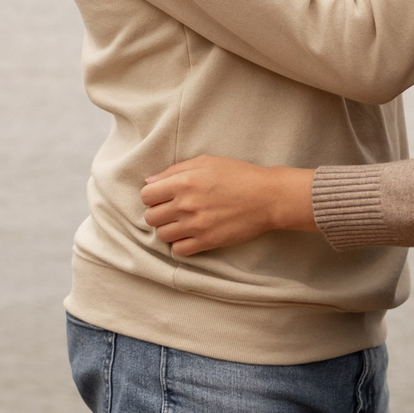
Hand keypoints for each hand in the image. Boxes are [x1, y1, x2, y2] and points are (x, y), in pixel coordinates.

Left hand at [139, 156, 316, 256]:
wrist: (267, 197)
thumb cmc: (238, 175)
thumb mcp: (206, 162)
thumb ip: (174, 171)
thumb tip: (150, 182)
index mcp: (184, 181)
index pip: (146, 196)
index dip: (152, 196)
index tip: (162, 197)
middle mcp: (186, 204)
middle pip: (151, 217)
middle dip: (158, 213)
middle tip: (172, 211)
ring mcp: (196, 225)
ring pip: (162, 235)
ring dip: (168, 229)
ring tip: (182, 223)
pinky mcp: (208, 241)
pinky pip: (179, 250)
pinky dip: (181, 244)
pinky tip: (190, 235)